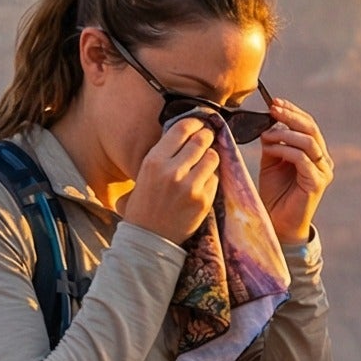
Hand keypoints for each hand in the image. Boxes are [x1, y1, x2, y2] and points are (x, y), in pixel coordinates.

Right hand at [123, 116, 219, 243]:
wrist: (149, 237)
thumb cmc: (145, 203)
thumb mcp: (146, 173)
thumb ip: (165, 155)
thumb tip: (186, 134)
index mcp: (154, 161)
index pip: (181, 130)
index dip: (194, 123)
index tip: (199, 124)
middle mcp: (172, 171)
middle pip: (201, 141)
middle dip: (206, 137)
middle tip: (208, 137)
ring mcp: (190, 186)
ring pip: (212, 158)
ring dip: (211, 157)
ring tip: (205, 162)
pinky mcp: (204, 200)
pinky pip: (215, 179)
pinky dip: (211, 178)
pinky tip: (202, 183)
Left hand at [255, 97, 334, 246]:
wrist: (278, 222)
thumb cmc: (275, 193)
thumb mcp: (271, 161)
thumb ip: (274, 143)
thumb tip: (270, 122)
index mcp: (315, 154)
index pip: (308, 125)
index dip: (293, 111)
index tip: (274, 102)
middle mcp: (323, 161)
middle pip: (312, 129)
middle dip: (291, 116)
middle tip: (272, 109)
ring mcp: (323, 172)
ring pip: (309, 142)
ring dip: (285, 134)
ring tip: (266, 135)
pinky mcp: (317, 183)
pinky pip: (302, 159)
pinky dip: (285, 150)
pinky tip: (269, 149)